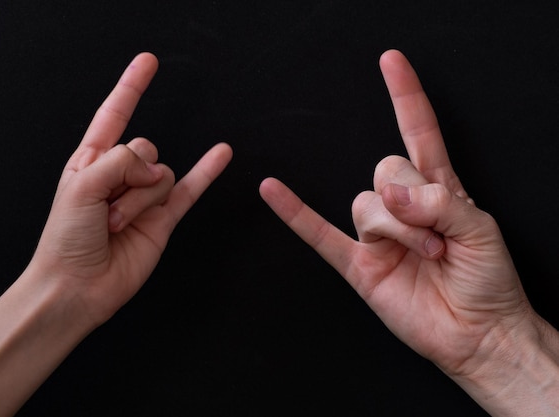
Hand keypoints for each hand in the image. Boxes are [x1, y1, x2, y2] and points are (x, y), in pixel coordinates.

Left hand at [31, 53, 232, 326]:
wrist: (77, 286)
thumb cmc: (66, 239)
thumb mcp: (82, 184)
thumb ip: (122, 161)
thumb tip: (155, 169)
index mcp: (92, 161)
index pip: (115, 114)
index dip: (131, 87)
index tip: (148, 63)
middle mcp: (120, 176)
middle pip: (145, 149)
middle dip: (130, 176)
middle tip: (108, 206)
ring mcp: (143, 197)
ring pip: (162, 176)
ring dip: (141, 199)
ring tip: (117, 223)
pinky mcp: (162, 219)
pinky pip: (190, 189)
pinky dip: (207, 171)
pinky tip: (220, 153)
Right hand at [259, 50, 532, 378]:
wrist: (479, 333)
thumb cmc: (488, 280)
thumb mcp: (481, 230)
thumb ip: (439, 202)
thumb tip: (391, 194)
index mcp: (437, 189)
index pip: (417, 132)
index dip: (405, 96)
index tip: (391, 62)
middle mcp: (402, 207)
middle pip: (385, 170)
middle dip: (413, 202)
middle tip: (439, 236)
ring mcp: (378, 236)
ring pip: (365, 206)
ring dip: (398, 229)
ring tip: (427, 254)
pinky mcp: (360, 265)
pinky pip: (320, 235)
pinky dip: (295, 214)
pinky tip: (273, 191)